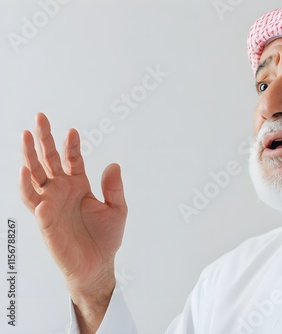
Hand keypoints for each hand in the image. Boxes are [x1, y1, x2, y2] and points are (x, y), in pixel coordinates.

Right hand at [19, 113, 127, 331]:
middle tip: (40, 118)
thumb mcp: (117, 209)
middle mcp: (61, 191)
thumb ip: (113, 187)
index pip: (71, 159)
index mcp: (78, 185)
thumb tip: (113, 164)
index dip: (71, 145)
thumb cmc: (105, 238)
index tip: (72, 130)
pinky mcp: (44, 220)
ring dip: (29, 156)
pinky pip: (32, 200)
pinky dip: (26, 185)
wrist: (97, 265)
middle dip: (43, 139)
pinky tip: (25, 171)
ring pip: (34, 175)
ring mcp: (50, 203)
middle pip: (48, 160)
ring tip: (25, 136)